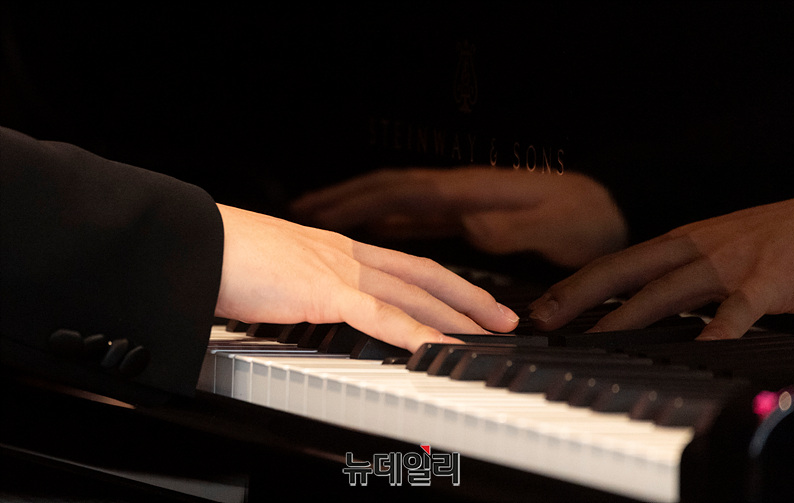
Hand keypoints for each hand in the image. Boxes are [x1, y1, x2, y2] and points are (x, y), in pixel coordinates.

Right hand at [214, 204, 518, 351]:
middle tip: (505, 320)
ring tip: (489, 336)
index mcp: (338, 249)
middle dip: (470, 299)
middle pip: (424, 277)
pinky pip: (378, 315)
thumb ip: (305, 287)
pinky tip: (439, 347)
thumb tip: (314, 306)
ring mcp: (337, 269)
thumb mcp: (278, 272)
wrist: (193, 242)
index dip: (446, 283)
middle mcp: (347, 254)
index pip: (407, 265)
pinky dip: (413, 332)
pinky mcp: (322, 290)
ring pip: (413, 295)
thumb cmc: (225, 257)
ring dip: (455, 316)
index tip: (473, 299)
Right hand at [290, 167, 627, 268]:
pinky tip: (374, 240)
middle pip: (392, 193)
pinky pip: (414, 222)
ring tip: (324, 221)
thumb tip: (473, 229)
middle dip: (349, 201)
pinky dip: (386, 228)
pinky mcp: (466, 216)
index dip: (363, 203)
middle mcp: (457, 195)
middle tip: (307, 212)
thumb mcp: (559, 225)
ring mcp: (460, 204)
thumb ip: (516, 227)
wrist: (612, 204)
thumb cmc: (589, 217)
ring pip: (398, 207)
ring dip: (362, 213)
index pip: (405, 192)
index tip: (325, 213)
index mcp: (470, 192)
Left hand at [529, 198, 793, 339]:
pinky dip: (716, 332)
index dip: (573, 285)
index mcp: (679, 242)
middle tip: (542, 321)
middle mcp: (694, 249)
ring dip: (624, 317)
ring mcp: (729, 264)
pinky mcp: (769, 281)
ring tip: (592, 340)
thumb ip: (679, 271)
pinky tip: (698, 351)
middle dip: (577, 296)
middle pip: (623, 273)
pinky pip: (738, 311)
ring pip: (665, 292)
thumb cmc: (771, 238)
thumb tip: (640, 303)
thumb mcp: (715, 247)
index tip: (541, 307)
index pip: (614, 264)